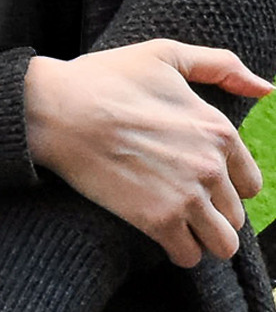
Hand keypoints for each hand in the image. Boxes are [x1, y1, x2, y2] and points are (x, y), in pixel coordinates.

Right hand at [23, 39, 273, 268]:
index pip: (250, 182)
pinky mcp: (157, 220)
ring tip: (175, 221)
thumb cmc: (105, 78)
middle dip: (211, 210)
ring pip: (222, 244)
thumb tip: (265, 88)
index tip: (195, 177)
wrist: (56, 108)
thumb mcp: (163, 55)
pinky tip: (159, 231)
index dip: (224, 182)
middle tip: (176, 196)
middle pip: (235, 215)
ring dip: (202, 237)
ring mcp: (186, 196)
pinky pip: (189, 257)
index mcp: (218, 129)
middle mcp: (211, 166)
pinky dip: (178, 249)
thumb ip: (219, 66)